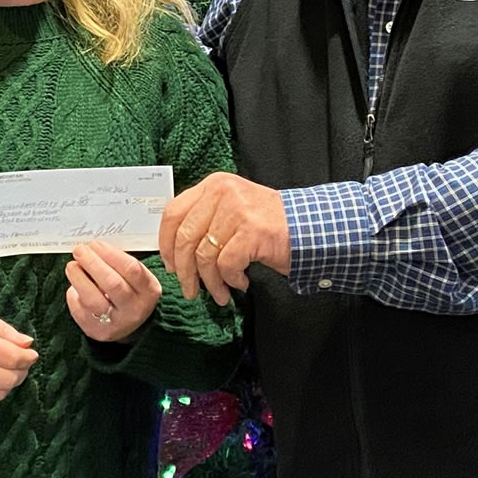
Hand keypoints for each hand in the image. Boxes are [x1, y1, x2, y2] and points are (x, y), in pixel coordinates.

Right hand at [0, 307, 37, 412]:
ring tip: (0, 370)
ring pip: (1, 393)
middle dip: (20, 371)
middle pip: (11, 379)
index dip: (28, 357)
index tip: (31, 354)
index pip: (14, 358)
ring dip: (7, 383)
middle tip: (18, 363)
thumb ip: (5, 330)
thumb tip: (28, 344)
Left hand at [65, 240, 161, 341]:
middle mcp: (134, 310)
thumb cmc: (129, 291)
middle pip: (112, 284)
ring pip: (93, 299)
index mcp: (149, 291)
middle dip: (93, 263)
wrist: (128, 326)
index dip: (110, 254)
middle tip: (80, 250)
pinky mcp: (96, 331)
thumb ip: (120, 262)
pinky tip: (75, 285)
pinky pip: (80, 310)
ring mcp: (115, 323)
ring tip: (72, 266)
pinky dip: (73, 294)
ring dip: (78, 278)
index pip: (131, 269)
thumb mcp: (136, 278)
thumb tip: (94, 247)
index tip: (95, 244)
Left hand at [158, 171, 289, 304]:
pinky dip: (231, 280)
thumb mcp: (233, 209)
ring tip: (220, 293)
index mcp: (214, 185)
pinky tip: (240, 283)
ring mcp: (238, 210)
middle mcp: (222, 192)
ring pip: (205, 255)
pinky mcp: (252, 231)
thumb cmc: (269, 224)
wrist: (310, 226)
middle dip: (185, 271)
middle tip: (189, 289)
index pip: (173, 213)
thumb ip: (205, 218)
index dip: (166, 244)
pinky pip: (226, 264)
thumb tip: (174, 250)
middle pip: (185, 237)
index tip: (170, 265)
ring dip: (210, 282)